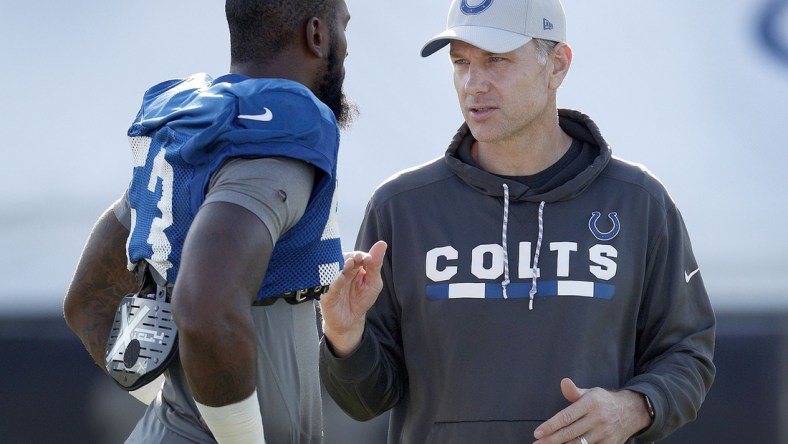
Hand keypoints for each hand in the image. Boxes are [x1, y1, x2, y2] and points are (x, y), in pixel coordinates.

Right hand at [319, 241, 386, 355]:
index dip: (361, 255)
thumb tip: (382, 243)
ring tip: (350, 263)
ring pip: (335, 270)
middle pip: (344, 260)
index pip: (356, 256)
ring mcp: (332, 282)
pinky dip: (335, 281)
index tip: (368, 258)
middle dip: (352, 258)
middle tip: (358, 258)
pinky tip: (341, 277)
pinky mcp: (327, 294)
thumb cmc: (361, 300)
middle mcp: (341, 272)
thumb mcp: (373, 283)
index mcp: (353, 267)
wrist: (350, 320)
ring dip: (342, 266)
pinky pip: (330, 286)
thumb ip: (376, 265)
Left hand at [533, 378, 650, 443]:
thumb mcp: (590, 392)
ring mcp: (604, 433)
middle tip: (538, 443)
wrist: (631, 411)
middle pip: (570, 433)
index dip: (551, 426)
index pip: (567, 416)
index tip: (538, 433)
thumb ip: (573, 391)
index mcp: (590, 403)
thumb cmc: (603, 401)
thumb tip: (563, 382)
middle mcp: (598, 419)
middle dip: (552, 440)